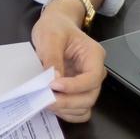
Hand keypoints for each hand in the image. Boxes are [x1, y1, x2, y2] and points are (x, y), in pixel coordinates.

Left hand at [31, 2, 106, 122]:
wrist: (55, 25)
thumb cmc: (55, 27)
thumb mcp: (51, 36)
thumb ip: (52, 57)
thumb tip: (54, 79)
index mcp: (94, 56)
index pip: (91, 78)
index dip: (73, 86)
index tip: (52, 85)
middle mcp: (95, 72)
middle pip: (90, 96)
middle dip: (68, 101)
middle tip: (45, 99)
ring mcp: (87, 84)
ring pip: (85, 107)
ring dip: (66, 109)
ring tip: (45, 102)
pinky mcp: (77, 91)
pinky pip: (78, 110)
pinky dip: (66, 113)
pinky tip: (51, 106)